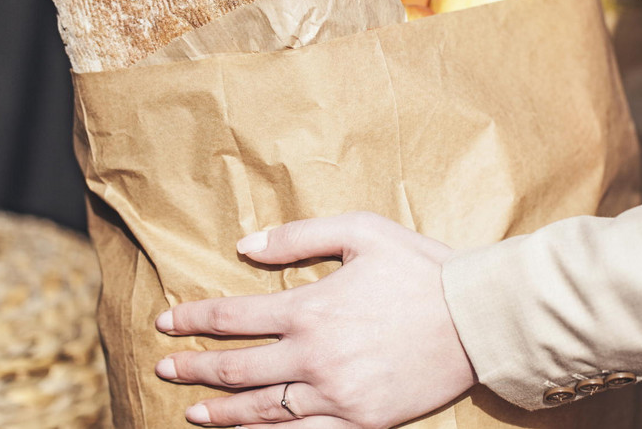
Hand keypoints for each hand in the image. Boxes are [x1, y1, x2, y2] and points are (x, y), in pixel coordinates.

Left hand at [154, 212, 475, 427]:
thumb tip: (244, 246)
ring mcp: (336, 395)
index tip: (166, 321)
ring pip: (261, 410)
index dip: (193, 320)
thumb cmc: (422, 268)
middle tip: (164, 369)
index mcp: (311, 308)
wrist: (478, 319)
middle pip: (236, 368)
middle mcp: (314, 356)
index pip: (233, 317)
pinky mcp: (360, 421)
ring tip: (191, 413)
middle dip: (193, 368)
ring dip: (220, 413)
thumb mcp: (361, 231)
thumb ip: (298, 237)